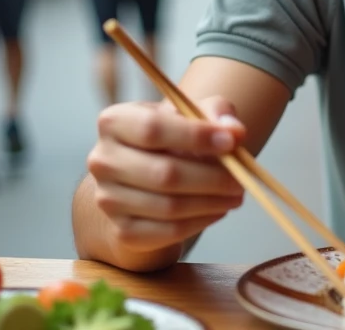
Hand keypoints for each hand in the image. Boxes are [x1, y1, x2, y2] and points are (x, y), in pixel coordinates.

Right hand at [87, 97, 247, 255]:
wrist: (145, 178)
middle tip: (242, 179)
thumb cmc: (174, 137)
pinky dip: (201, 222)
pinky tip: (218, 210)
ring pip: (169, 206)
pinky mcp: (123, 231)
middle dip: (212, 177)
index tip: (231, 141)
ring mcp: (108, 199)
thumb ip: (216, 113)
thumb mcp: (192, 114)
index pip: (152, 129)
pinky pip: (168, 231)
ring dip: (212, 202)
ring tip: (237, 194)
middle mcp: (102, 161)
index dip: (195, 136)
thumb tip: (235, 131)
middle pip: (163, 173)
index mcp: (114, 122)